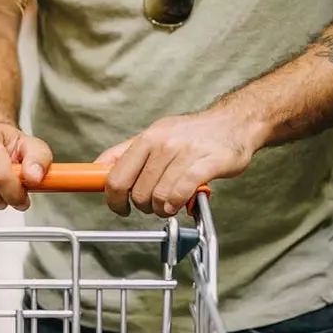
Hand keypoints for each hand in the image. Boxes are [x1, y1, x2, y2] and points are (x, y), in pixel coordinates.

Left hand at [97, 109, 262, 217]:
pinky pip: (180, 192)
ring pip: (158, 197)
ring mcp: (185, 152)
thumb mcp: (156, 135)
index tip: (119, 207)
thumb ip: (126, 153)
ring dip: (162, 209)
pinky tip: (179, 203)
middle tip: (154, 205)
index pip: (115, 177)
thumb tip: (97, 169)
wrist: (235, 123)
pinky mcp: (207, 163)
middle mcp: (163, 143)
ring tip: (170, 204)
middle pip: (137, 192)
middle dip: (143, 207)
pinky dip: (176, 204)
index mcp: (146, 138)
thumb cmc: (193, 134)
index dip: (113, 199)